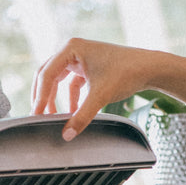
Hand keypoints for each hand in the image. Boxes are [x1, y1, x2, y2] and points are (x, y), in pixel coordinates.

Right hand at [31, 38, 151, 140]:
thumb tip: (66, 135)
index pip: (47, 74)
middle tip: (38, 116)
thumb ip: (81, 116)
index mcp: (71, 48)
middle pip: (47, 75)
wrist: (149, 68)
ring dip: (55, 97)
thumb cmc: (126, 73)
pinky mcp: (88, 65)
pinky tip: (72, 111)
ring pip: (57, 79)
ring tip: (53, 116)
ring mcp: (80, 56)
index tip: (36, 114)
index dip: (40, 96)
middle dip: (44, 96)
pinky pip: (71, 82)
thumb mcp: (100, 96)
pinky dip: (70, 97)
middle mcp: (72, 49)